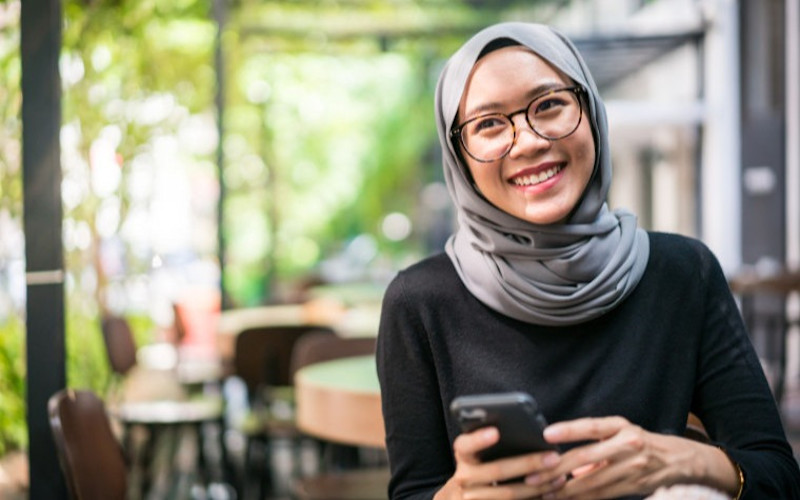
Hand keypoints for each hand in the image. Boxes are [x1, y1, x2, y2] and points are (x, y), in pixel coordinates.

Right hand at [435, 426, 566, 499]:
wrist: (461, 499)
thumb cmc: (478, 468)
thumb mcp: (477, 455)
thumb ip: (490, 443)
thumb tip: (528, 432)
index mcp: (463, 456)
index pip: (465, 444)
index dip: (479, 439)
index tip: (495, 432)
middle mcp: (463, 477)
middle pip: (497, 470)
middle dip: (528, 463)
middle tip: (553, 457)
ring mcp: (471, 498)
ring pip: (509, 494)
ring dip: (538, 486)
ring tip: (559, 477)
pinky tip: (550, 494)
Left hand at [540, 417, 739, 499]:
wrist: (681, 459)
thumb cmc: (641, 442)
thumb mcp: (619, 434)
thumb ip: (594, 446)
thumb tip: (567, 463)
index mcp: (621, 426)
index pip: (591, 427)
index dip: (568, 430)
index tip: (546, 434)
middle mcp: (627, 444)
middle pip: (585, 457)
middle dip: (555, 469)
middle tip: (533, 474)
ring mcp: (633, 467)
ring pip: (591, 481)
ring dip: (564, 489)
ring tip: (542, 491)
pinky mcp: (635, 486)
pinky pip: (602, 495)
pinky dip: (582, 498)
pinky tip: (565, 499)